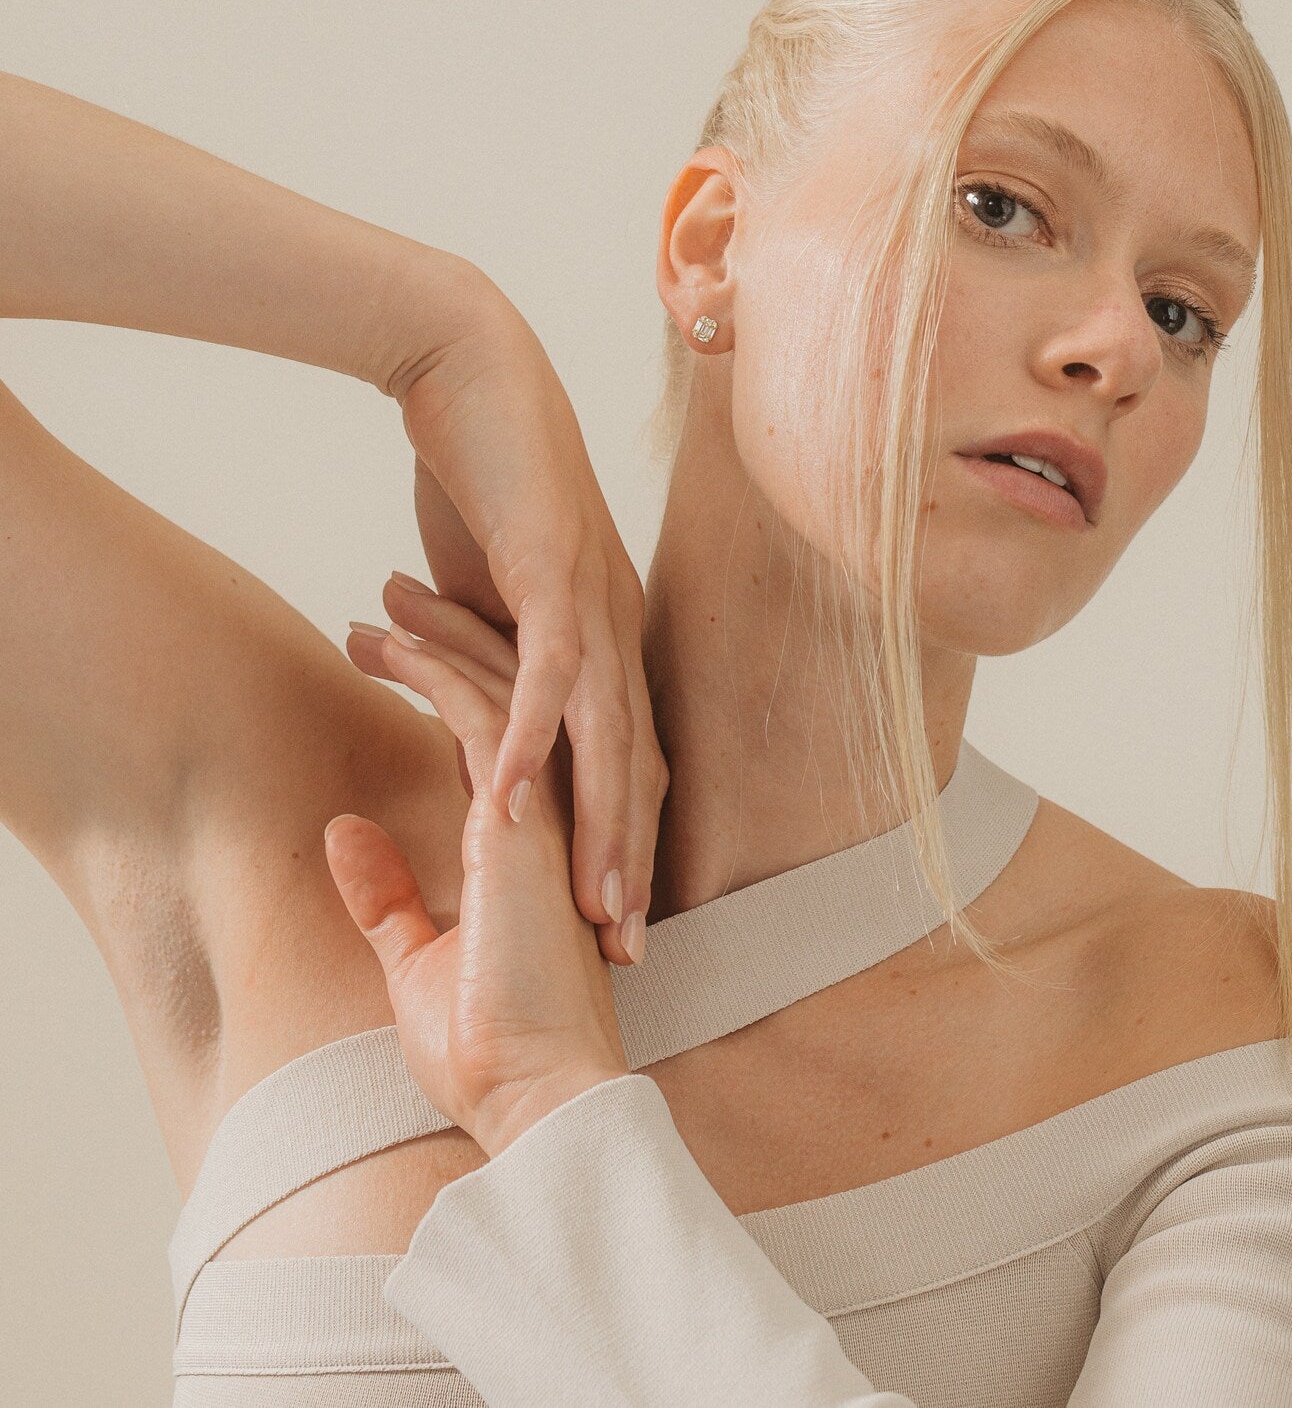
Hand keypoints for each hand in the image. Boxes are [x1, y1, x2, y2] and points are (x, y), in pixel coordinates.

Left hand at [325, 609, 631, 1159]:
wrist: (531, 1091)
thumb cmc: (485, 1044)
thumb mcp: (416, 959)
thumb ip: (386, 896)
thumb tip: (345, 835)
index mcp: (532, 842)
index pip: (501, 737)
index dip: (455, 682)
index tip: (405, 647)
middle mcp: (553, 811)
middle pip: (511, 695)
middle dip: (455, 635)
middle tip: (400, 592)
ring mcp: (548, 808)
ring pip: (502, 691)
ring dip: (440, 637)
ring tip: (383, 597)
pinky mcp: (525, 816)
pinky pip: (482, 717)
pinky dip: (437, 672)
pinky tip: (391, 640)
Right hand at [348, 280, 667, 968]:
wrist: (468, 370)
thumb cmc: (480, 481)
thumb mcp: (489, 593)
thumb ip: (496, 656)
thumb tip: (478, 712)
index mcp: (609, 638)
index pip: (629, 760)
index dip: (626, 843)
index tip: (614, 922)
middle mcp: (619, 627)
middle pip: (638, 765)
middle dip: (634, 861)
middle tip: (629, 950)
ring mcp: (594, 598)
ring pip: (611, 732)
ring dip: (602, 824)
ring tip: (594, 907)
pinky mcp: (550, 567)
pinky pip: (547, 668)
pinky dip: (532, 737)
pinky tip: (511, 801)